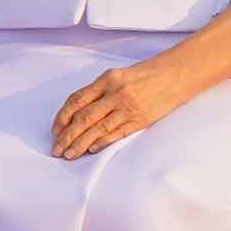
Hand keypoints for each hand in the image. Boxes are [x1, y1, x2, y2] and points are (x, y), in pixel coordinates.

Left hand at [51, 43, 222, 160]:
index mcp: (107, 79)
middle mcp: (116, 93)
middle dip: (67, 136)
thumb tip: (76, 114)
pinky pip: (116, 133)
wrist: (175, 75)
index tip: (55, 130)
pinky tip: (91, 150)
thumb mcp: (118, 76)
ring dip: (80, 144)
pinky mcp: (140, 119)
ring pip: (97, 129)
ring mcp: (128, 107)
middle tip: (57, 149)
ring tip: (69, 154)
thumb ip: (98, 92)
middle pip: (84, 118)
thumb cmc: (145, 75)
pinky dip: (102, 142)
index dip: (62, 117)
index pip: (77, 100)